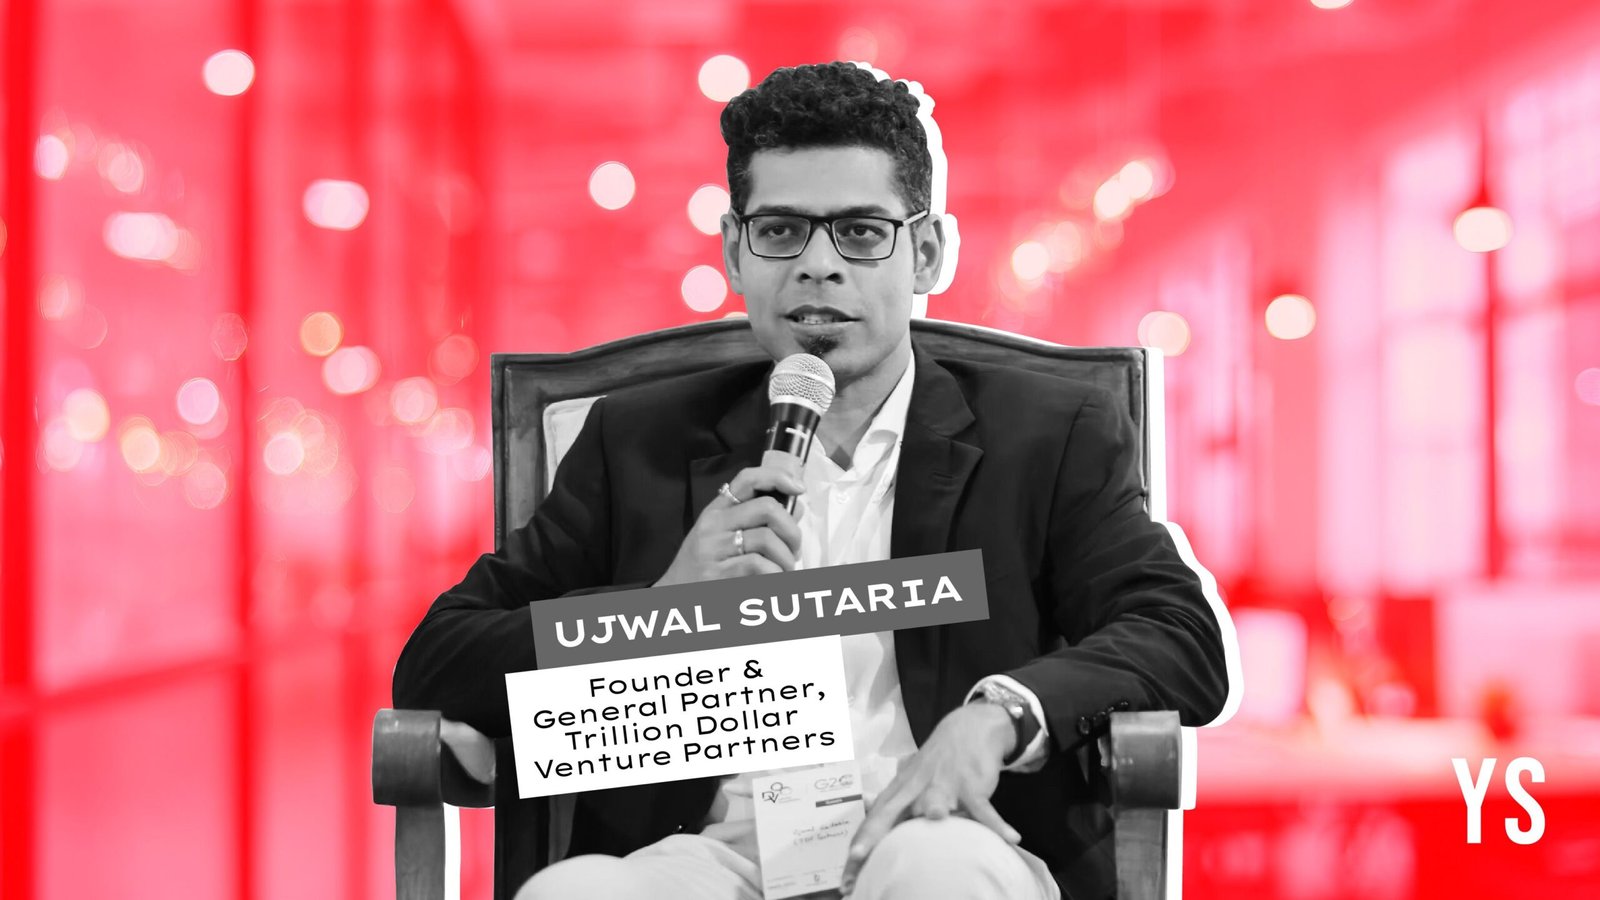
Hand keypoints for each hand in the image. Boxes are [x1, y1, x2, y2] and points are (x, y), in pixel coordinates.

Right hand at [654, 452, 804, 585]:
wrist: (674, 595)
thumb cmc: (704, 567)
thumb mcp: (724, 537)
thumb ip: (758, 522)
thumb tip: (796, 507)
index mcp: (717, 510)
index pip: (747, 479)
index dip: (777, 477)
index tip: (798, 488)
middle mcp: (714, 525)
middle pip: (767, 508)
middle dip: (792, 530)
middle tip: (794, 549)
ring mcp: (714, 549)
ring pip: (767, 539)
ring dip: (786, 559)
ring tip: (784, 570)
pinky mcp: (718, 574)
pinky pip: (760, 566)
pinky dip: (776, 574)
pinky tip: (773, 581)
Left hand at [840, 703, 1020, 893]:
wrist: (967, 729)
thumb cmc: (936, 765)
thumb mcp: (911, 783)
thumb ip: (895, 806)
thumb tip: (871, 824)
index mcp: (899, 791)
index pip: (873, 820)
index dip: (858, 844)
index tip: (846, 872)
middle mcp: (915, 789)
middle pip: (889, 813)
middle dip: (873, 834)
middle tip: (858, 856)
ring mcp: (943, 785)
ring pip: (934, 801)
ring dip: (933, 810)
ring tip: (935, 819)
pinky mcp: (971, 784)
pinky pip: (983, 807)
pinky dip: (996, 824)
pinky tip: (1010, 838)